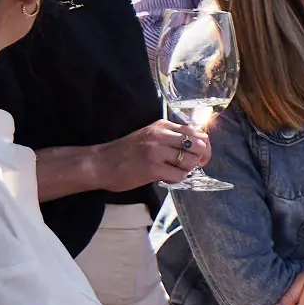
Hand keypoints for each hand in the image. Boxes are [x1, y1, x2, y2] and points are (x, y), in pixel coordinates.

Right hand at [95, 120, 212, 192]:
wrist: (99, 163)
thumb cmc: (125, 153)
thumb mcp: (150, 137)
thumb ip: (171, 138)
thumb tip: (198, 146)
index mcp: (162, 125)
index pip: (196, 132)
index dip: (204, 146)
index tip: (199, 155)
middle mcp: (161, 135)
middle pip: (199, 145)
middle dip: (201, 158)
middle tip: (192, 166)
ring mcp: (157, 151)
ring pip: (191, 161)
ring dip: (187, 170)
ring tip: (173, 171)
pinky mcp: (153, 168)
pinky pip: (180, 175)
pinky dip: (177, 179)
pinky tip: (165, 177)